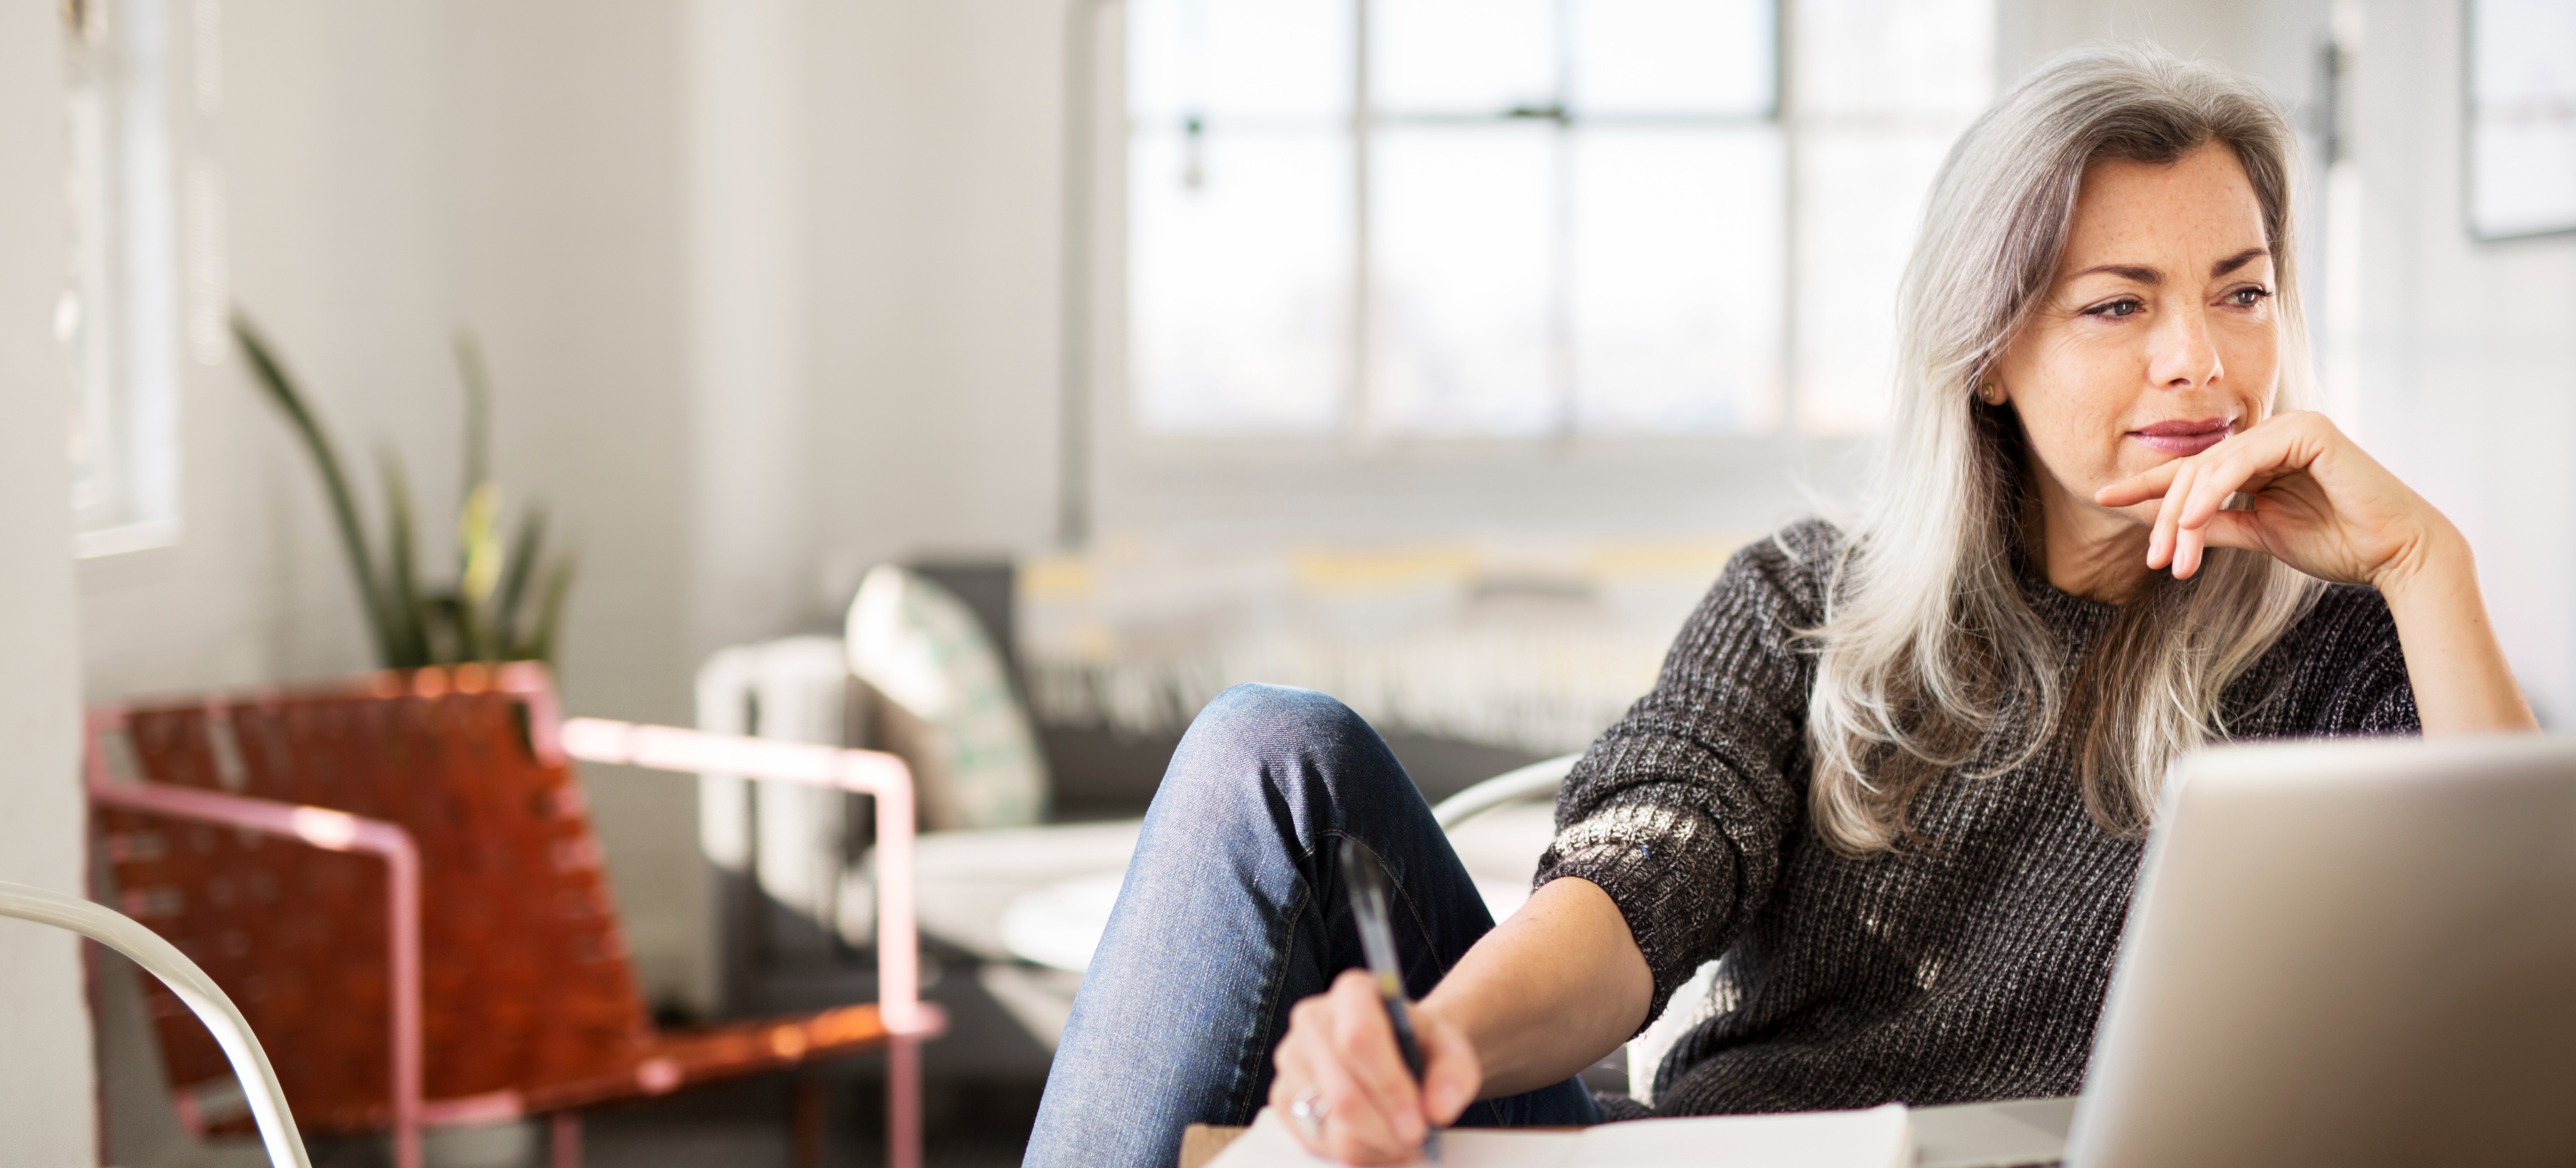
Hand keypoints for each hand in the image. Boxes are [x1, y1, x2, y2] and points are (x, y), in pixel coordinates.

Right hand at [1268, 969, 1480, 1164]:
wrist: (1398, 1051)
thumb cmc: (1419, 1046)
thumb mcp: (1450, 1049)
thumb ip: (1455, 1074)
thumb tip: (1438, 1110)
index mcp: (1353, 993)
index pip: (1359, 1039)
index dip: (1389, 1087)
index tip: (1419, 1122)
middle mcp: (1311, 1019)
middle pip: (1342, 1093)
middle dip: (1386, 1130)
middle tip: (1416, 1141)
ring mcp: (1291, 1059)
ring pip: (1330, 1125)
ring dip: (1374, 1146)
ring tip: (1400, 1140)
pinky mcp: (1281, 1097)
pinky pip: (1314, 1142)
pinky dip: (1353, 1152)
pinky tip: (1374, 1141)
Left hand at [2093, 411, 2452, 590]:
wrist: (2393, 554)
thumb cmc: (2337, 542)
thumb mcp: (2259, 533)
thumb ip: (2216, 523)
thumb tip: (2169, 527)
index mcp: (2261, 455)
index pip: (2193, 469)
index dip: (2146, 485)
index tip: (2102, 499)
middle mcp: (2272, 434)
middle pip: (2195, 470)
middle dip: (2164, 515)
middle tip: (2152, 559)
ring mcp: (2290, 426)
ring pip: (2212, 466)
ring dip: (2183, 513)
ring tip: (2168, 554)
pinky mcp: (2308, 431)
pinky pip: (2243, 460)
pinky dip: (2212, 490)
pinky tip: (2190, 520)